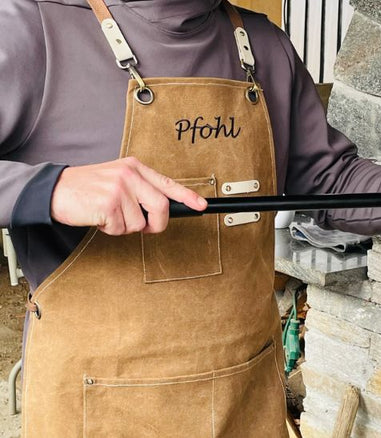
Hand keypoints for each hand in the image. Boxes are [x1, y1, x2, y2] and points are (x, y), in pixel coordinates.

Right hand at [51, 157, 206, 234]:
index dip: (187, 197)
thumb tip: (161, 210)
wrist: (55, 189)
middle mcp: (130, 175)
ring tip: (109, 214)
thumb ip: (140, 190)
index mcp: (135, 167)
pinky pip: (122, 229)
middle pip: (161, 208)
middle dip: (156, 225)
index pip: (168, 183)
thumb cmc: (89, 188)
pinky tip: (100, 217)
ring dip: (125, 227)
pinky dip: (111, 230)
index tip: (201, 205)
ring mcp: (119, 189)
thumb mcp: (118, 180)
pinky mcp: (109, 204)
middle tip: (145, 227)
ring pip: (140, 224)